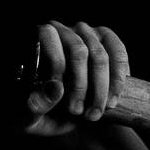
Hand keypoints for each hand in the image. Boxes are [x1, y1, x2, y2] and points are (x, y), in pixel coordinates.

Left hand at [22, 21, 130, 137]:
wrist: (62, 118)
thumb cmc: (40, 114)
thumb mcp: (30, 117)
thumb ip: (36, 106)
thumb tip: (55, 89)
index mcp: (37, 41)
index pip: (48, 36)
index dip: (56, 63)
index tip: (59, 92)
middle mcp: (63, 31)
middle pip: (78, 50)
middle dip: (80, 86)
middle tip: (77, 112)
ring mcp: (88, 34)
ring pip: (100, 56)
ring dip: (100, 89)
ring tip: (94, 114)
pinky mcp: (108, 41)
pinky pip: (118, 55)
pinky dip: (117, 80)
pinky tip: (110, 101)